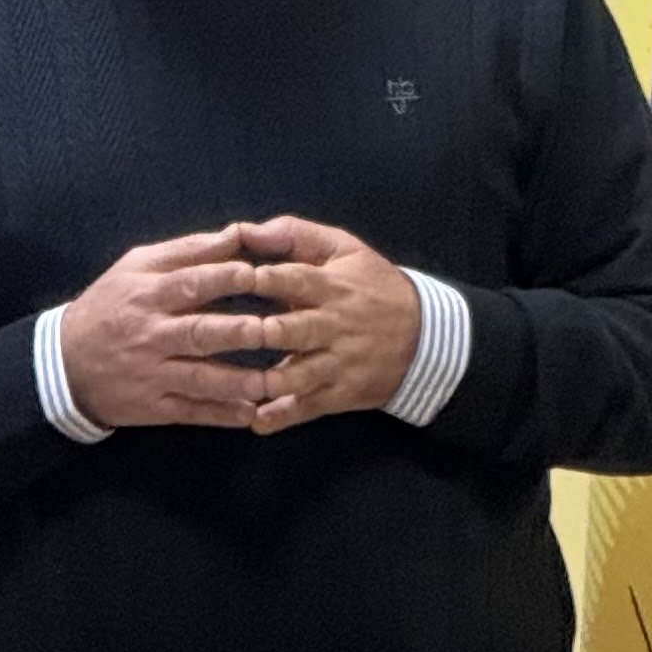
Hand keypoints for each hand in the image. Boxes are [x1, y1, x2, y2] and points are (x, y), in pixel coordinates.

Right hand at [60, 231, 283, 429]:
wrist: (64, 364)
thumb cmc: (111, 305)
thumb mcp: (136, 266)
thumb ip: (188, 250)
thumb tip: (236, 233)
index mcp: (148, 294)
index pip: (191, 283)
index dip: (227, 278)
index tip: (260, 274)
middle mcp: (151, 334)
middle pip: (200, 333)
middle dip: (238, 332)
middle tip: (274, 329)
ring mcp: (153, 374)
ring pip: (201, 378)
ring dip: (238, 382)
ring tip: (273, 381)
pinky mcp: (154, 407)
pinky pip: (192, 412)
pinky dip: (221, 415)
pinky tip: (251, 414)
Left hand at [225, 218, 421, 432]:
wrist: (426, 336)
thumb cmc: (372, 285)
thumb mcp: (343, 248)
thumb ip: (294, 234)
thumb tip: (244, 229)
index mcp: (331, 286)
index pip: (294, 279)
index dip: (262, 279)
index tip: (229, 277)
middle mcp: (333, 325)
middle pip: (293, 329)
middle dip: (261, 332)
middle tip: (225, 332)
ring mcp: (337, 363)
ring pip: (299, 375)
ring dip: (266, 381)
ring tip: (233, 384)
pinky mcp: (340, 394)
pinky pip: (308, 408)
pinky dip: (282, 417)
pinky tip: (256, 421)